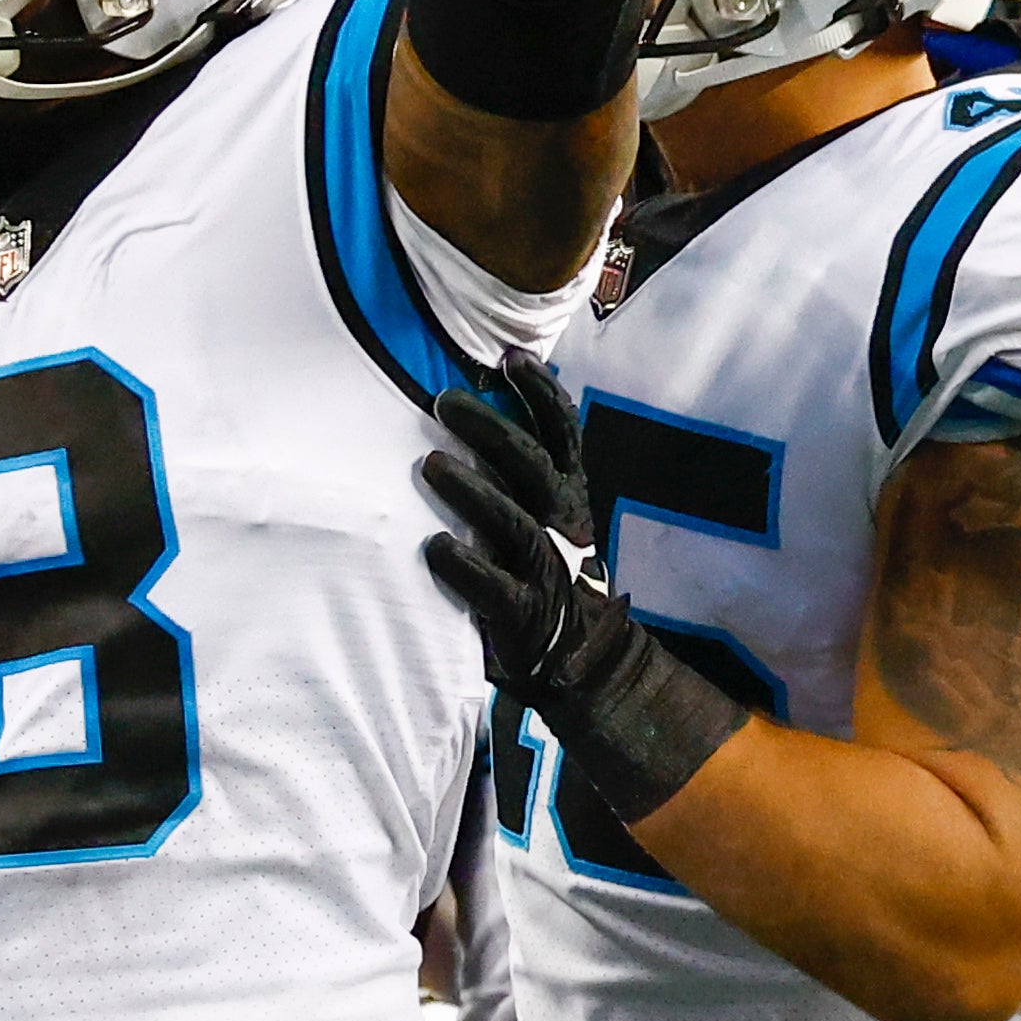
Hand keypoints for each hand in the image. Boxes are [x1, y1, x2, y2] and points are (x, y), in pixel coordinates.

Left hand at [421, 356, 748, 823]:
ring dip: (471, 491)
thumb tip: (473, 406)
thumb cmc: (550, 573)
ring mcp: (545, 569)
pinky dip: (463, 566)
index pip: (562, 431)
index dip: (540, 392)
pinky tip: (434, 547)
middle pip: (531, 465)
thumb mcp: (551, 515)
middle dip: (490, 428)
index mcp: (569, 493)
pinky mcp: (522, 615)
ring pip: (511, 521)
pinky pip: (492, 587)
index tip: (509, 358)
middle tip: (444, 401)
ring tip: (430, 464)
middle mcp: (562, 523)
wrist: (590, 662)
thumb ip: (521, 472)